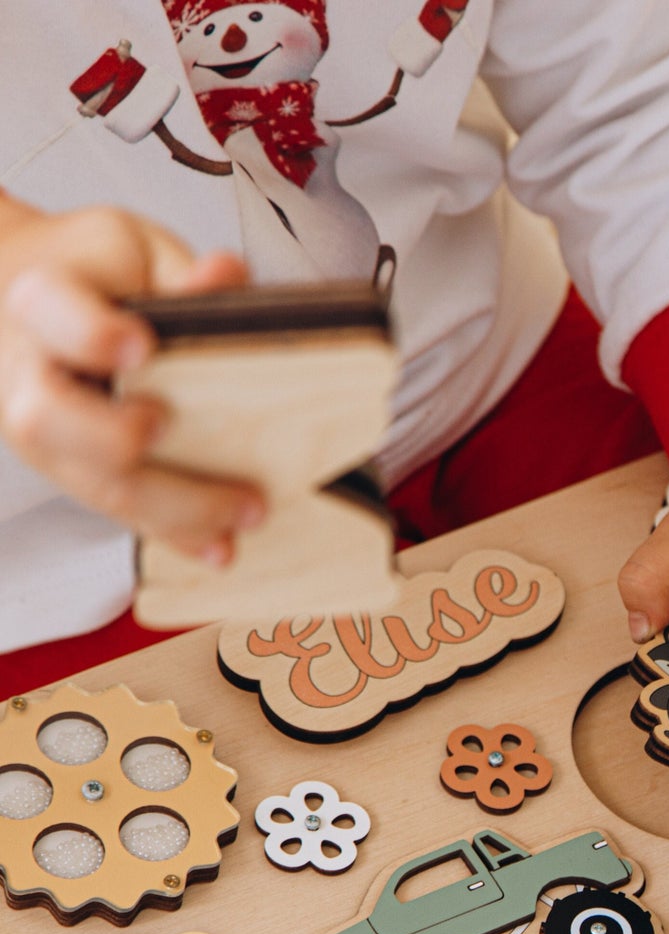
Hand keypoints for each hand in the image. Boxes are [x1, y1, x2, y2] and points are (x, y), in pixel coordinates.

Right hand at [0, 199, 264, 564]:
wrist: (23, 296)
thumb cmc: (88, 271)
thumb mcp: (132, 247)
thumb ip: (180, 272)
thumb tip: (226, 277)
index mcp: (40, 300)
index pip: (49, 315)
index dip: (89, 335)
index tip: (138, 345)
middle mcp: (25, 371)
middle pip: (51, 419)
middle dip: (119, 440)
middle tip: (176, 434)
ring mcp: (43, 428)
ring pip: (86, 481)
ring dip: (168, 506)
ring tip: (240, 512)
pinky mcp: (71, 468)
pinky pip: (115, 508)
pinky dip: (172, 532)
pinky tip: (218, 545)